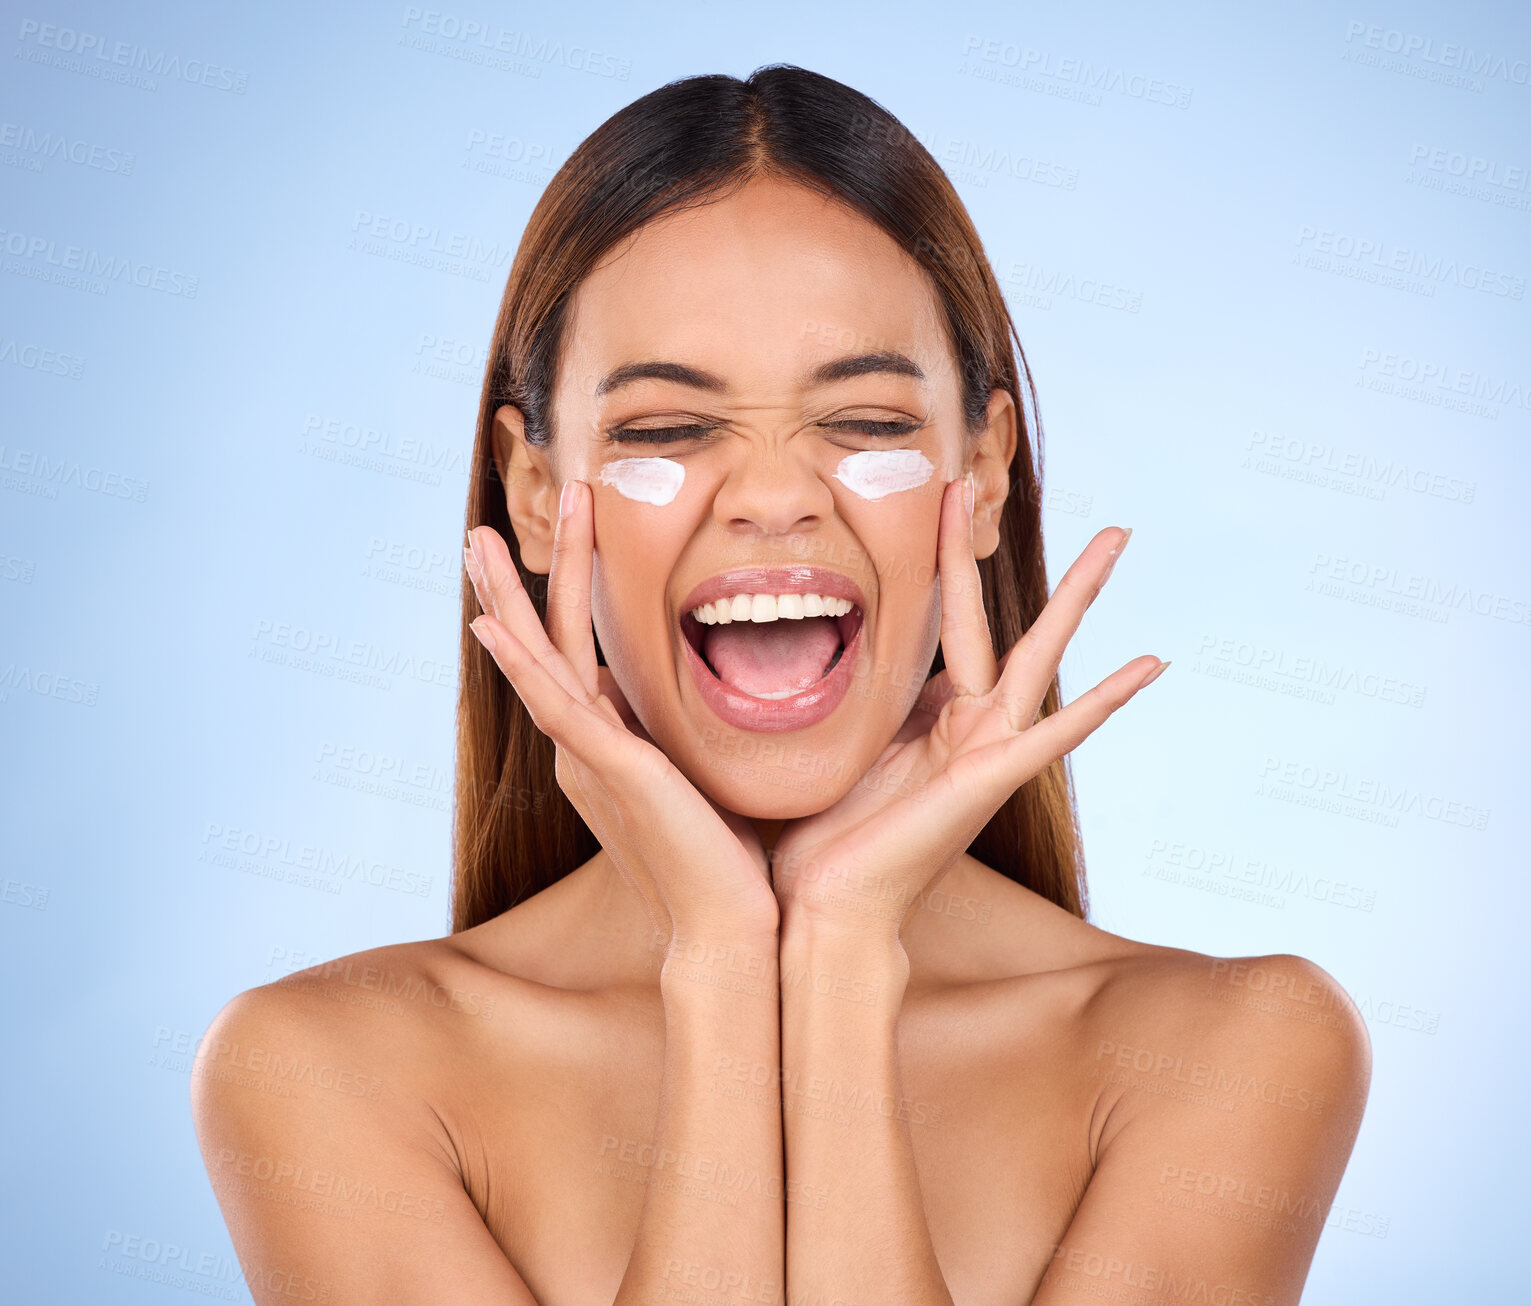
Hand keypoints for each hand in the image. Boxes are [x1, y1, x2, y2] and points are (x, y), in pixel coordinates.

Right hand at [463, 481, 776, 942]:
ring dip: (507, 594)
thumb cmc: (726, 858)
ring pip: (538, 657)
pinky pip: (553, 704)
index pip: (570, 656)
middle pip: (540, 645)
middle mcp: (582, 749)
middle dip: (513, 581)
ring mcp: (587, 758)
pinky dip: (519, 662)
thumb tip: (681, 697)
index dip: (559, 597)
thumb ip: (676, 733)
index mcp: (603, 747)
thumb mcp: (698, 772)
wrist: (728, 926)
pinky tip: (488, 623)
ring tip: (477, 537)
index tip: (556, 544)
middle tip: (480, 526)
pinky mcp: (607, 769)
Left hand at [768, 475, 1164, 941]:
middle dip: (994, 552)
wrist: (826, 911)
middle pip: (996, 621)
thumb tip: (816, 658)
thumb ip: (853, 704)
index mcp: (932, 719)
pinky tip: (1152, 662)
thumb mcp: (834, 751)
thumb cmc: (820, 844)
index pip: (947, 624)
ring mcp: (988, 750)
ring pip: (1039, 653)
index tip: (938, 502)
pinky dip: (1107, 698)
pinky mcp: (993, 778)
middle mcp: (969, 727)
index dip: (943, 562)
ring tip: (1118, 537)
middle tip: (1010, 481)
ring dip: (1078, 593)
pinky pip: (1058, 730)